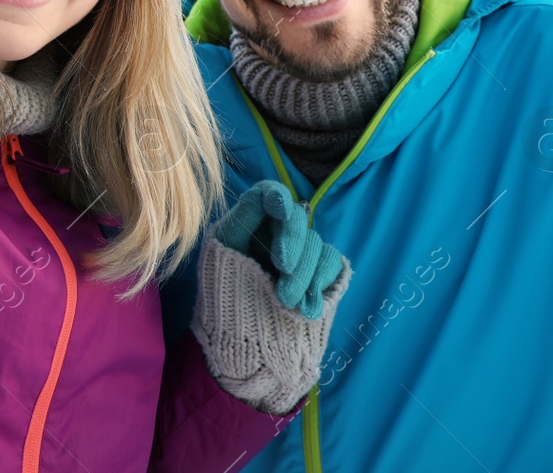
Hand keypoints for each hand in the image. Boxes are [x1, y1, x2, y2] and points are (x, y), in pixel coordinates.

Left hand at [215, 180, 345, 319]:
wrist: (251, 356)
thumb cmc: (227, 312)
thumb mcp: (222, 265)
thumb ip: (240, 228)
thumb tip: (271, 199)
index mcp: (245, 228)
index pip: (264, 196)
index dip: (276, 197)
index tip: (282, 209)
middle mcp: (274, 237)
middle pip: (294, 217)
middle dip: (292, 242)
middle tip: (282, 267)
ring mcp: (299, 256)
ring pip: (314, 242)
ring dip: (303, 273)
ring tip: (287, 302)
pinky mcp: (320, 275)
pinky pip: (330, 263)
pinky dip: (320, 283)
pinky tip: (307, 308)